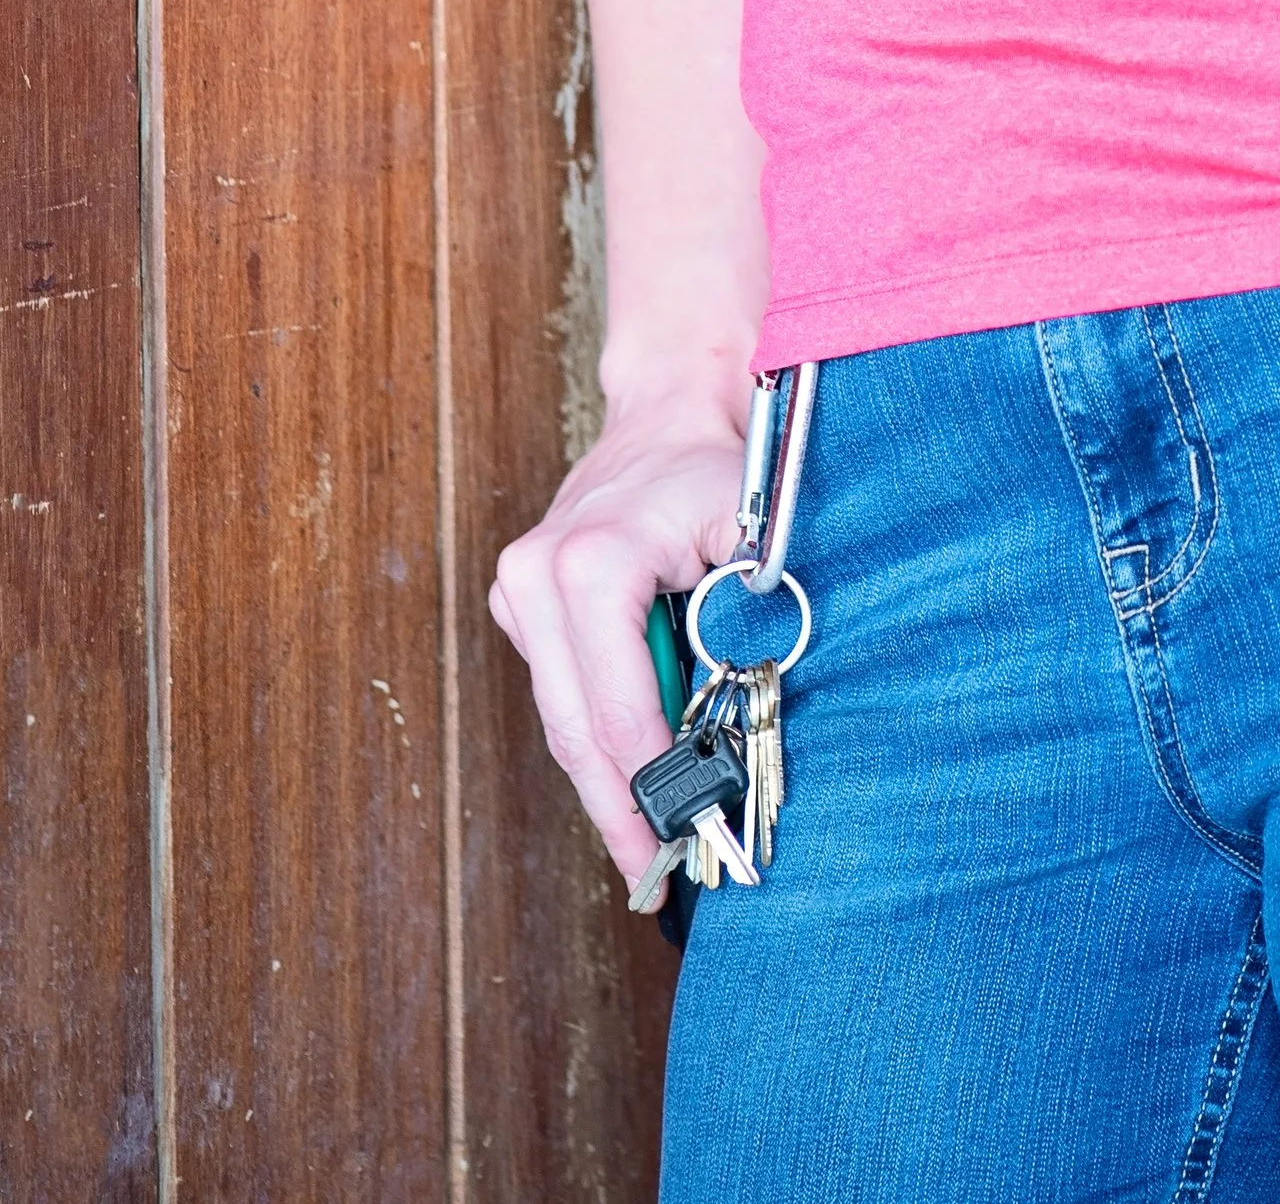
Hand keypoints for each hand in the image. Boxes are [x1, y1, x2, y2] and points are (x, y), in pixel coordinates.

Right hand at [490, 400, 746, 880]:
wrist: (677, 403)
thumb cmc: (724, 463)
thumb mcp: (758, 533)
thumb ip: (750, 619)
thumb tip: (752, 723)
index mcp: (588, 563)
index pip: (616, 708)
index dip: (652, 786)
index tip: (686, 840)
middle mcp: (537, 577)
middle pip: (575, 730)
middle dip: (620, 810)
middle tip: (659, 876)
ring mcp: (521, 589)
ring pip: (562, 719)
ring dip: (605, 785)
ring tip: (649, 849)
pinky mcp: (523, 600)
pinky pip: (562, 690)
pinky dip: (597, 735)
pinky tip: (634, 779)